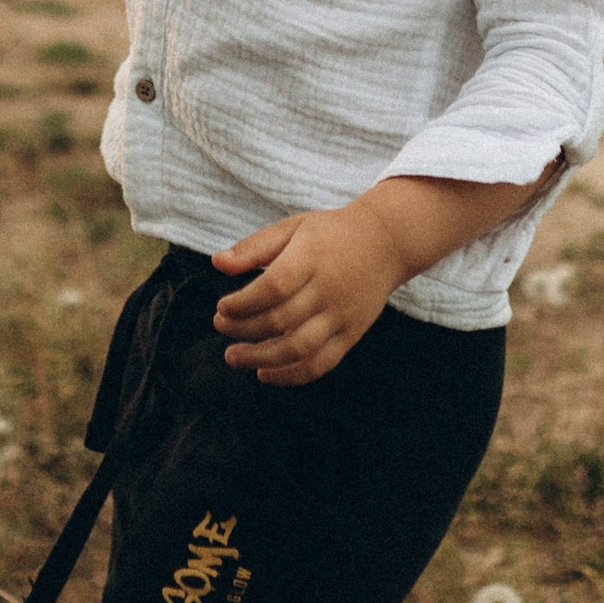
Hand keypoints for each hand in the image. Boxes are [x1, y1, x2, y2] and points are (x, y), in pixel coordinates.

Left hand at [211, 202, 404, 386]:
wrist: (386, 242)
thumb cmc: (331, 234)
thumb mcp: (293, 227)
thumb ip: (254, 247)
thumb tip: (217, 264)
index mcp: (311, 258)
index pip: (274, 287)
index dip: (243, 303)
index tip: (222, 308)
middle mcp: (329, 289)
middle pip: (281, 319)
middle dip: (244, 329)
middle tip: (221, 326)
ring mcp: (342, 315)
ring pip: (299, 348)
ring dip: (261, 358)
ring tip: (234, 356)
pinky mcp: (352, 334)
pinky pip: (322, 363)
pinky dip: (292, 375)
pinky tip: (265, 373)